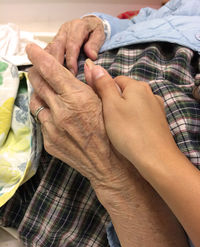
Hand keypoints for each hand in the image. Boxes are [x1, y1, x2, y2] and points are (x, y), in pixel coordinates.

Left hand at [27, 43, 137, 199]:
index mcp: (77, 98)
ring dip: (40, 93)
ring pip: (36, 102)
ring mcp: (52, 128)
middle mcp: (60, 112)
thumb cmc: (114, 134)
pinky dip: (46, 113)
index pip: (51, 70)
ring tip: (48, 92)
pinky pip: (41, 121)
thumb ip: (96, 83)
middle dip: (37, 72)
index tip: (31, 48)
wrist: (110, 167)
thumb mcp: (109, 105)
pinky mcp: (49, 142)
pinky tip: (56, 115)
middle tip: (39, 68)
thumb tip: (88, 66)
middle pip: (39, 83)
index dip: (39, 56)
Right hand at [45, 16, 104, 74]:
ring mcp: (58, 35)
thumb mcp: (100, 34)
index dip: (71, 60)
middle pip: (56, 47)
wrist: (89, 25)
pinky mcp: (54, 42)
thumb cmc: (94, 31)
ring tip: (53, 77)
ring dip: (50, 64)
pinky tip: (49, 73)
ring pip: (49, 50)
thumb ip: (95, 44)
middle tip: (61, 78)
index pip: (72, 44)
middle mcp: (65, 30)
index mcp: (77, 27)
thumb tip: (91, 55)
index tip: (73, 72)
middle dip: (58, 63)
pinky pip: (47, 52)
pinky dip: (47, 63)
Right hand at [85, 60, 179, 174]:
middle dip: (115, 102)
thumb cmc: (129, 131)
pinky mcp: (159, 121)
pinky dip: (134, 121)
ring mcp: (156, 108)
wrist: (156, 157)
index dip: (104, 91)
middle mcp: (149, 93)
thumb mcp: (111, 106)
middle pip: (125, 92)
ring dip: (124, 112)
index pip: (115, 80)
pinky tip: (131, 132)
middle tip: (108, 120)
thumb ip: (103, 85)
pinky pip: (141, 115)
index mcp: (137, 86)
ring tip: (119, 128)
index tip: (99, 107)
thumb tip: (95, 66)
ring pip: (133, 105)